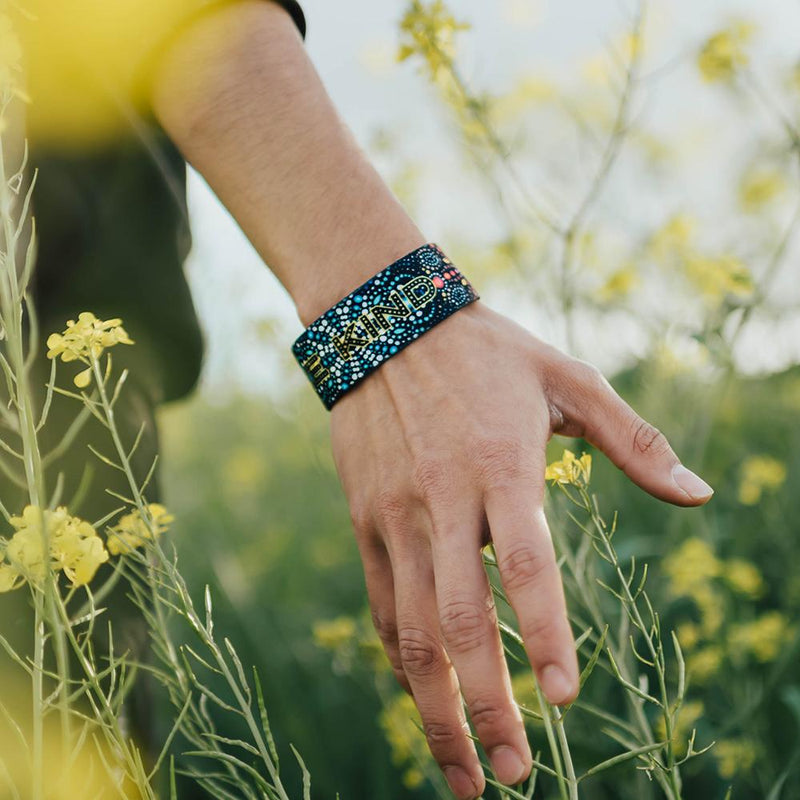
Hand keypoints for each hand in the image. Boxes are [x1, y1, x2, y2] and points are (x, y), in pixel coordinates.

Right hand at [329, 300, 712, 798]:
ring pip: (411, 628)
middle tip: (513, 773)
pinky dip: (402, 657)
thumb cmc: (484, 351)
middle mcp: (441, 498)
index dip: (545, 633)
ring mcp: (394, 513)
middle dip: (485, 705)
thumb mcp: (566, 377)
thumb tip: (699, 496)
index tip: (562, 699)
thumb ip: (633, 440)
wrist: (383, 324)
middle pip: (460, 621)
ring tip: (465, 769)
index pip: (525, 564)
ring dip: (434, 706)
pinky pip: (382, 602)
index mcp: (499, 463)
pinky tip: (423, 696)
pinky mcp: (363, 519)